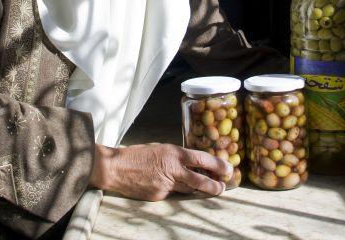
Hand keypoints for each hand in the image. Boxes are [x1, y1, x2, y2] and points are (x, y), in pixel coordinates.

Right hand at [89, 143, 231, 200]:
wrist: (116, 168)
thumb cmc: (137, 154)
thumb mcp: (161, 148)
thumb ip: (177, 157)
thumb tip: (193, 164)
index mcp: (174, 154)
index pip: (202, 159)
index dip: (218, 165)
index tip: (228, 169)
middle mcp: (173, 170)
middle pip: (201, 182)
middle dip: (215, 186)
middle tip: (222, 187)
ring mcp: (166, 185)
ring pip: (188, 190)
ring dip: (195, 188)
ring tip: (202, 187)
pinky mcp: (159, 196)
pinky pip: (172, 195)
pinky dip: (173, 191)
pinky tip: (165, 185)